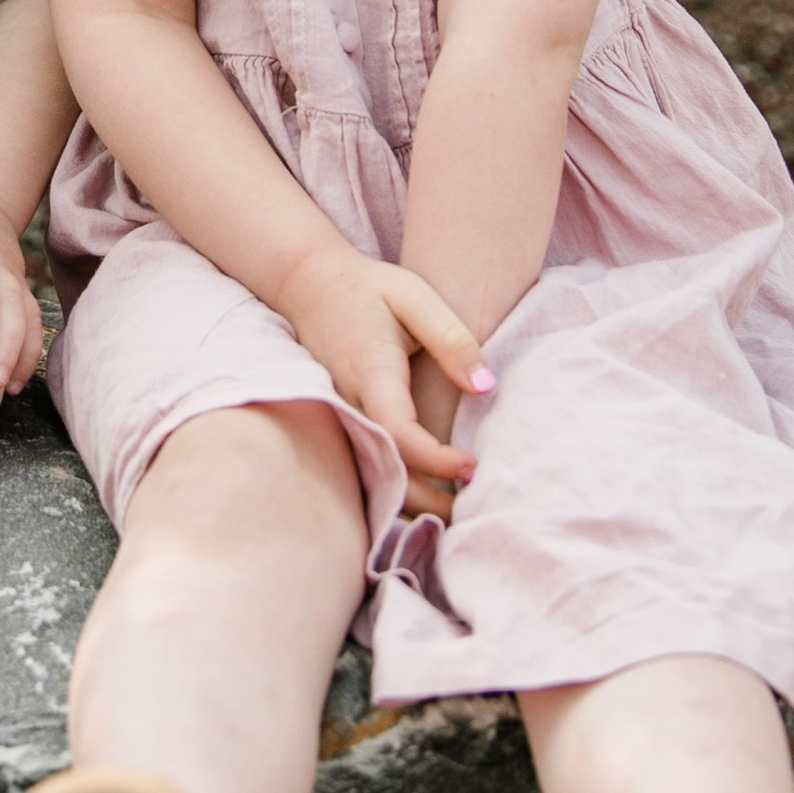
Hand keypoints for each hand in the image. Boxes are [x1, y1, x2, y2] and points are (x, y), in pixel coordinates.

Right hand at [272, 241, 491, 500]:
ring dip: (410, 500)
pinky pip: (363, 462)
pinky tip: (424, 493)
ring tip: (454, 508)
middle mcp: (348, 401)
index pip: (399, 432)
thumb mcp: (416, 298)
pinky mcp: (338, 420)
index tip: (472, 465)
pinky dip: (392, 483)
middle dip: (426, 500)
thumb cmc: (368, 288)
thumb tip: (485, 387)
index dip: (436, 459)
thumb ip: (452, 340)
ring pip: (370, 473)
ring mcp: (337, 414)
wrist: (307, 283)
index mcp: (371, 372)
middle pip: (383, 469)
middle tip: (471, 503)